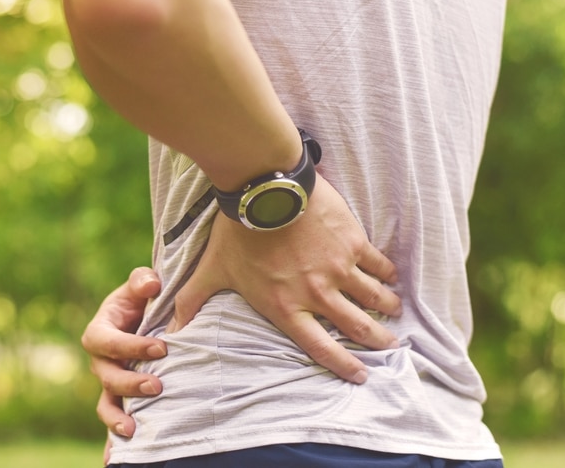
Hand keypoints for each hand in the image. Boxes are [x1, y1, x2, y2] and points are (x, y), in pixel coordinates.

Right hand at [81, 267, 166, 453]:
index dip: (131, 346)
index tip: (161, 348)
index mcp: (99, 332)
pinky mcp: (120, 399)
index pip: (107, 341)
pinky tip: (114, 460)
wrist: (146, 318)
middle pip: (106, 377)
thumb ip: (143, 281)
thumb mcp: (140, 285)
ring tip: (134, 430)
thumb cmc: (142, 300)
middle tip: (157, 386)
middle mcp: (100, 362)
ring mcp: (109, 383)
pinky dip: (113, 442)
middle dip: (130, 384)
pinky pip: (113, 422)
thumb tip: (151, 284)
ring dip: (117, 418)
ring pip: (106, 404)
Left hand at [167, 173, 401, 383]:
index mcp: (287, 308)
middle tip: (390, 344)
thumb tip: (169, 330)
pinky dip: (388, 274)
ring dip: (387, 306)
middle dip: (378, 340)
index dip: (344, 365)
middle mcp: (318, 294)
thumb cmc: (237, 233)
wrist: (265, 190)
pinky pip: (378, 265)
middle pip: (357, 327)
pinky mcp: (352, 243)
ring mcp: (339, 269)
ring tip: (394, 310)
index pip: (321, 347)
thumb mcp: (212, 270)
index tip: (362, 374)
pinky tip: (392, 277)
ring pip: (374, 297)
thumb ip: (193, 301)